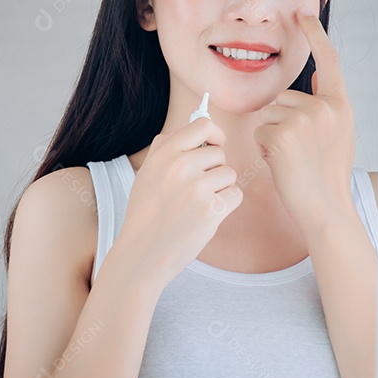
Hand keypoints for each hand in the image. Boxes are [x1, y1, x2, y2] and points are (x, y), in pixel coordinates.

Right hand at [118, 117, 242, 288]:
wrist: (142, 251)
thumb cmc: (146, 213)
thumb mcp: (146, 172)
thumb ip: (168, 148)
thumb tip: (199, 128)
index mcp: (163, 153)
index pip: (202, 125)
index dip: (214, 134)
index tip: (214, 144)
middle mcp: (180, 166)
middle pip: (219, 153)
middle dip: (214, 169)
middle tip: (196, 189)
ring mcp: (197, 187)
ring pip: (229, 174)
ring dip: (221, 188)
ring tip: (198, 204)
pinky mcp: (211, 209)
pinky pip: (235, 195)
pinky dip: (226, 205)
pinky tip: (206, 216)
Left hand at [254, 6, 356, 242]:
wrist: (324, 207)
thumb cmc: (325, 174)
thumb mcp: (337, 134)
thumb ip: (325, 106)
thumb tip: (310, 78)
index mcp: (341, 105)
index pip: (327, 60)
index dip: (314, 33)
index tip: (303, 10)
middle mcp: (325, 107)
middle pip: (282, 96)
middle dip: (281, 120)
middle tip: (299, 150)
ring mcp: (305, 118)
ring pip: (268, 113)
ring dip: (272, 134)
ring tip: (292, 157)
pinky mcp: (283, 132)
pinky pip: (260, 131)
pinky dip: (265, 148)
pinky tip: (282, 162)